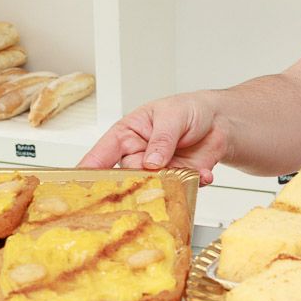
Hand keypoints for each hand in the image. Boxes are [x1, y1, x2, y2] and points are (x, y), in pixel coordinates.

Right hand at [77, 94, 227, 183]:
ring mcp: (158, 171)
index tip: (80, 183)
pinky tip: (204, 175)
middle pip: (126, 177)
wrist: (219, 120)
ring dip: (165, 187)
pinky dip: (194, 184)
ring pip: (152, 188)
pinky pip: (181, 190)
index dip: (90, 168)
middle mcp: (138, 156)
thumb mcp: (172, 115)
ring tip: (180, 176)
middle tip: (143, 185)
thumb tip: (151, 161)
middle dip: (133, 185)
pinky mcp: (179, 181)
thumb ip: (161, 138)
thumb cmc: (187, 109)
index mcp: (127, 135)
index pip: (103, 153)